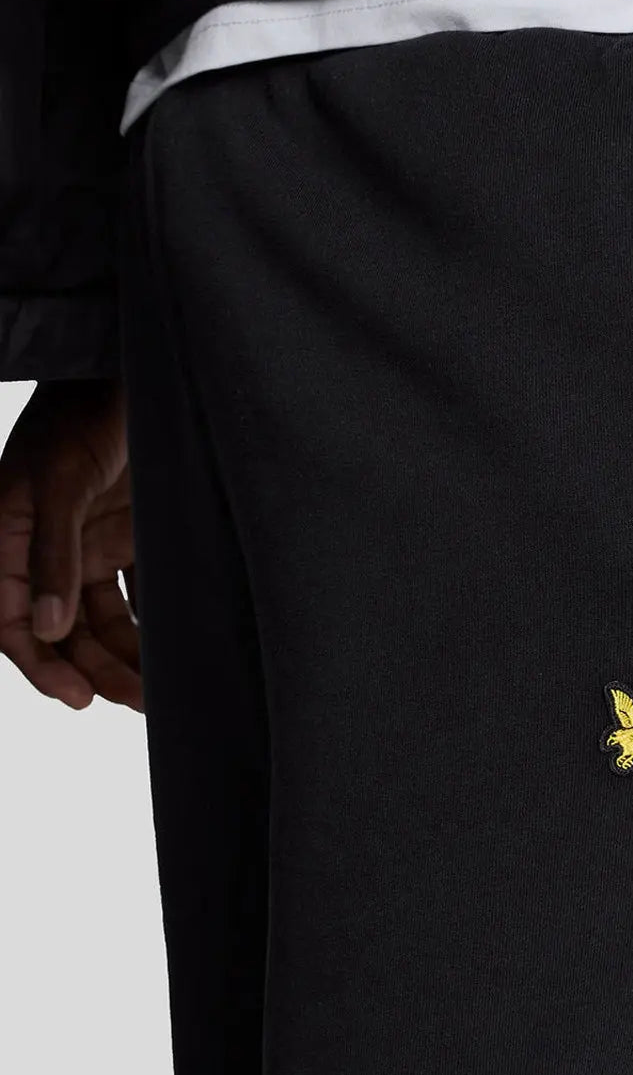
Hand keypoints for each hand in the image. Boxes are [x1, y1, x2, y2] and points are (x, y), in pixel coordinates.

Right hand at [0, 377, 139, 709]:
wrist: (132, 373)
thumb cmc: (83, 413)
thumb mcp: (61, 479)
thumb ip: (52, 553)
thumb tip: (46, 626)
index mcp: (4, 537)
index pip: (9, 620)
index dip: (41, 664)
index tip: (78, 698)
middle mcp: (39, 551)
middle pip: (59, 631)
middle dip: (93, 670)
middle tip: (137, 702)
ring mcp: (83, 548)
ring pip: (97, 622)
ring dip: (123, 657)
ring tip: (159, 689)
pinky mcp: (123, 540)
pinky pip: (132, 597)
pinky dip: (147, 626)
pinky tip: (173, 651)